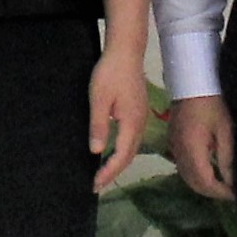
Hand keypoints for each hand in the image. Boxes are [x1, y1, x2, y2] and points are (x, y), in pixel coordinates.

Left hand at [87, 40, 152, 192]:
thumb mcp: (98, 99)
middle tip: (96, 185)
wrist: (126, 51)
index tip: (95, 184)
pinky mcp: (138, 112)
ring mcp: (141, 118)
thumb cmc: (110, 73)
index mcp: (131, 123)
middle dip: (113, 172)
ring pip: (132, 148)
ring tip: (103, 173)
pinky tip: (113, 152)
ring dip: (118, 163)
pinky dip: (122, 151)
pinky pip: (132, 139)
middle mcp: (140, 124)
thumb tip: (96, 151)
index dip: (109, 172)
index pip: (121, 156)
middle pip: (129, 156)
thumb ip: (98, 126)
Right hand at [169, 93, 233, 200]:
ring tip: (222, 185)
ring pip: (187, 178)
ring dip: (204, 186)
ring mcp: (174, 149)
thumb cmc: (212, 103)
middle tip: (231, 193)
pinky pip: (183, 169)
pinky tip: (209, 173)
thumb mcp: (225, 130)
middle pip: (194, 184)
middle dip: (213, 193)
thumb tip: (231, 181)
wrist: (191, 84)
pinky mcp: (173, 144)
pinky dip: (195, 176)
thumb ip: (226, 157)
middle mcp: (180, 153)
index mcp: (193, 149)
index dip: (221, 192)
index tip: (236, 195)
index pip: (205, 181)